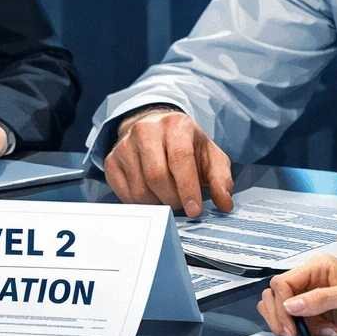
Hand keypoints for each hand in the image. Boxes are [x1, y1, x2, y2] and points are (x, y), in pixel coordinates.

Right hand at [104, 106, 232, 217]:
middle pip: (157, 176)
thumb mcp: (210, 157)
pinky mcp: (112, 160)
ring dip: (158, 203)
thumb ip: (221, 179)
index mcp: (175, 125)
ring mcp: (125, 145)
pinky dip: (142, 204)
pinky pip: (125, 195)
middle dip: (173, 199)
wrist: (156, 130)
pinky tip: (152, 196)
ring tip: (168, 198)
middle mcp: (146, 130)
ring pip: (140, 190)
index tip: (194, 210)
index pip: (179, 158)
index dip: (187, 188)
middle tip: (182, 204)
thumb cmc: (186, 146)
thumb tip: (225, 203)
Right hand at [255, 255, 336, 335]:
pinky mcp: (320, 316)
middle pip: (276, 297)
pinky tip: (334, 335)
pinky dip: (313, 334)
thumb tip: (288, 306)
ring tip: (326, 334)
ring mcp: (314, 300)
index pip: (282, 284)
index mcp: (316, 268)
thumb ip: (320, 300)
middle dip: (282, 319)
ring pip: (286, 313)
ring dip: (300, 328)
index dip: (281, 306)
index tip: (291, 330)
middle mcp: (311, 282)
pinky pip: (303, 326)